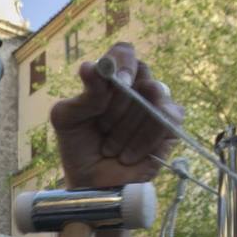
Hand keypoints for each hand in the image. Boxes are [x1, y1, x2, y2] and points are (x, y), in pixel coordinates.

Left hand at [51, 42, 182, 189]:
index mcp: (111, 78)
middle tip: (102, 127)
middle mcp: (136, 87)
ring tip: (110, 148)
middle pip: (142, 74)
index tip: (116, 82)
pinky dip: (145, 138)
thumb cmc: (78, 147)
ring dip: (128, 127)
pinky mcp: (170, 128)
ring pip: (155, 97)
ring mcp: (156, 106)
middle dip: (119, 104)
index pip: (124, 53)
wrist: (91, 183)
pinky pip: (168, 119)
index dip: (122, 64)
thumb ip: (82, 95)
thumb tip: (90, 67)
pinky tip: (127, 155)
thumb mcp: (67, 120)